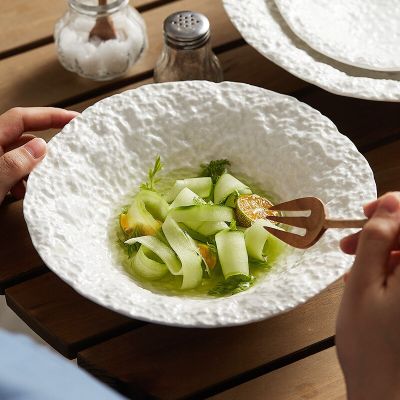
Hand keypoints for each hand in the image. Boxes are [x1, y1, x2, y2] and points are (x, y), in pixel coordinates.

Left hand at [0, 107, 77, 203]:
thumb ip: (17, 161)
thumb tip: (41, 145)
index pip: (23, 117)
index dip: (50, 115)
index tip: (76, 119)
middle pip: (23, 137)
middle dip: (44, 148)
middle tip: (67, 154)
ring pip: (18, 157)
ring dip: (32, 168)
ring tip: (41, 182)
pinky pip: (11, 171)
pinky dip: (20, 180)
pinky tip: (21, 193)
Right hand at [336, 192, 399, 399]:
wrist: (386, 393)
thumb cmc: (369, 343)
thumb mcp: (363, 284)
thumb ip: (377, 240)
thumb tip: (389, 201)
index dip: (392, 208)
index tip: (364, 215)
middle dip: (382, 233)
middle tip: (348, 246)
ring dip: (382, 252)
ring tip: (352, 269)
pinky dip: (388, 271)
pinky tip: (367, 284)